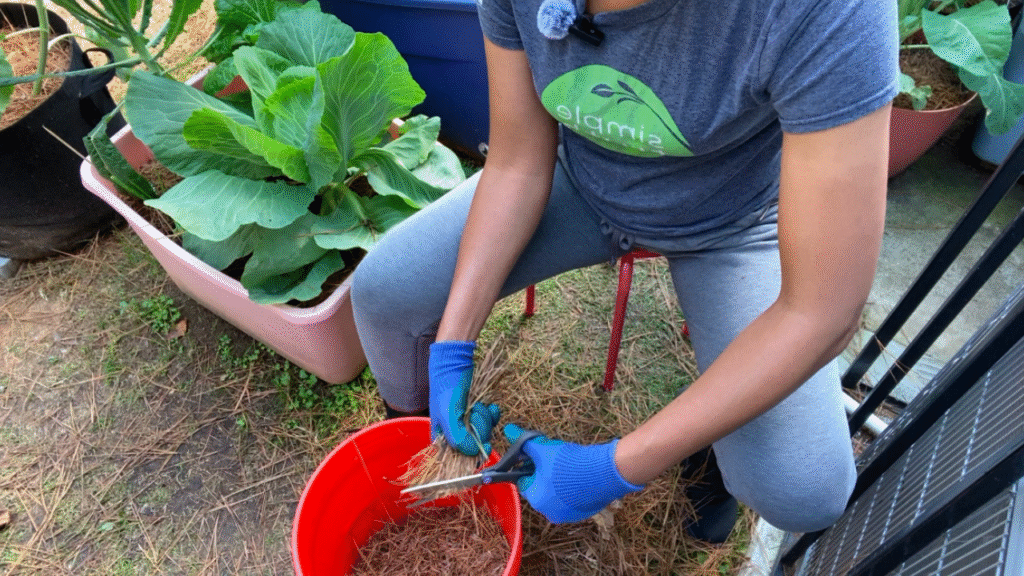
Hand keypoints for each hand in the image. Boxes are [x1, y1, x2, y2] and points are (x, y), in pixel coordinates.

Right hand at [428, 341, 500, 455]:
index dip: (473, 452)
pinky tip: (491, 406)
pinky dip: (493, 414)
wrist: (455, 362)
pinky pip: (491, 421)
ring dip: (485, 418)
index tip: (481, 444)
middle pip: (476, 445)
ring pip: (485, 432)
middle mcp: (455, 433)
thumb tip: (476, 453)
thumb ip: (459, 438)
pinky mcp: (477, 412)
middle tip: (474, 412)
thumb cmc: (446, 388)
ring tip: (478, 405)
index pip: (461, 457)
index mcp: (443, 438)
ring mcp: (467, 422)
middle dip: (480, 428)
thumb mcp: (448, 416)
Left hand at [504, 423, 643, 522]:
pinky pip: (572, 499)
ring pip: (556, 494)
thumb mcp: (543, 449)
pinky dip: (573, 488)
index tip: (540, 456)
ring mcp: (569, 515)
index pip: (524, 482)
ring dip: (559, 481)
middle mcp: (550, 513)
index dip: (530, 466)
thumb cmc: (568, 463)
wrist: (604, 472)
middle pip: (540, 488)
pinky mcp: (584, 513)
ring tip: (569, 465)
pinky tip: (580, 474)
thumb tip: (508, 430)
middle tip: (555, 459)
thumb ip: (524, 442)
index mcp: (537, 500)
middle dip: (544, 474)